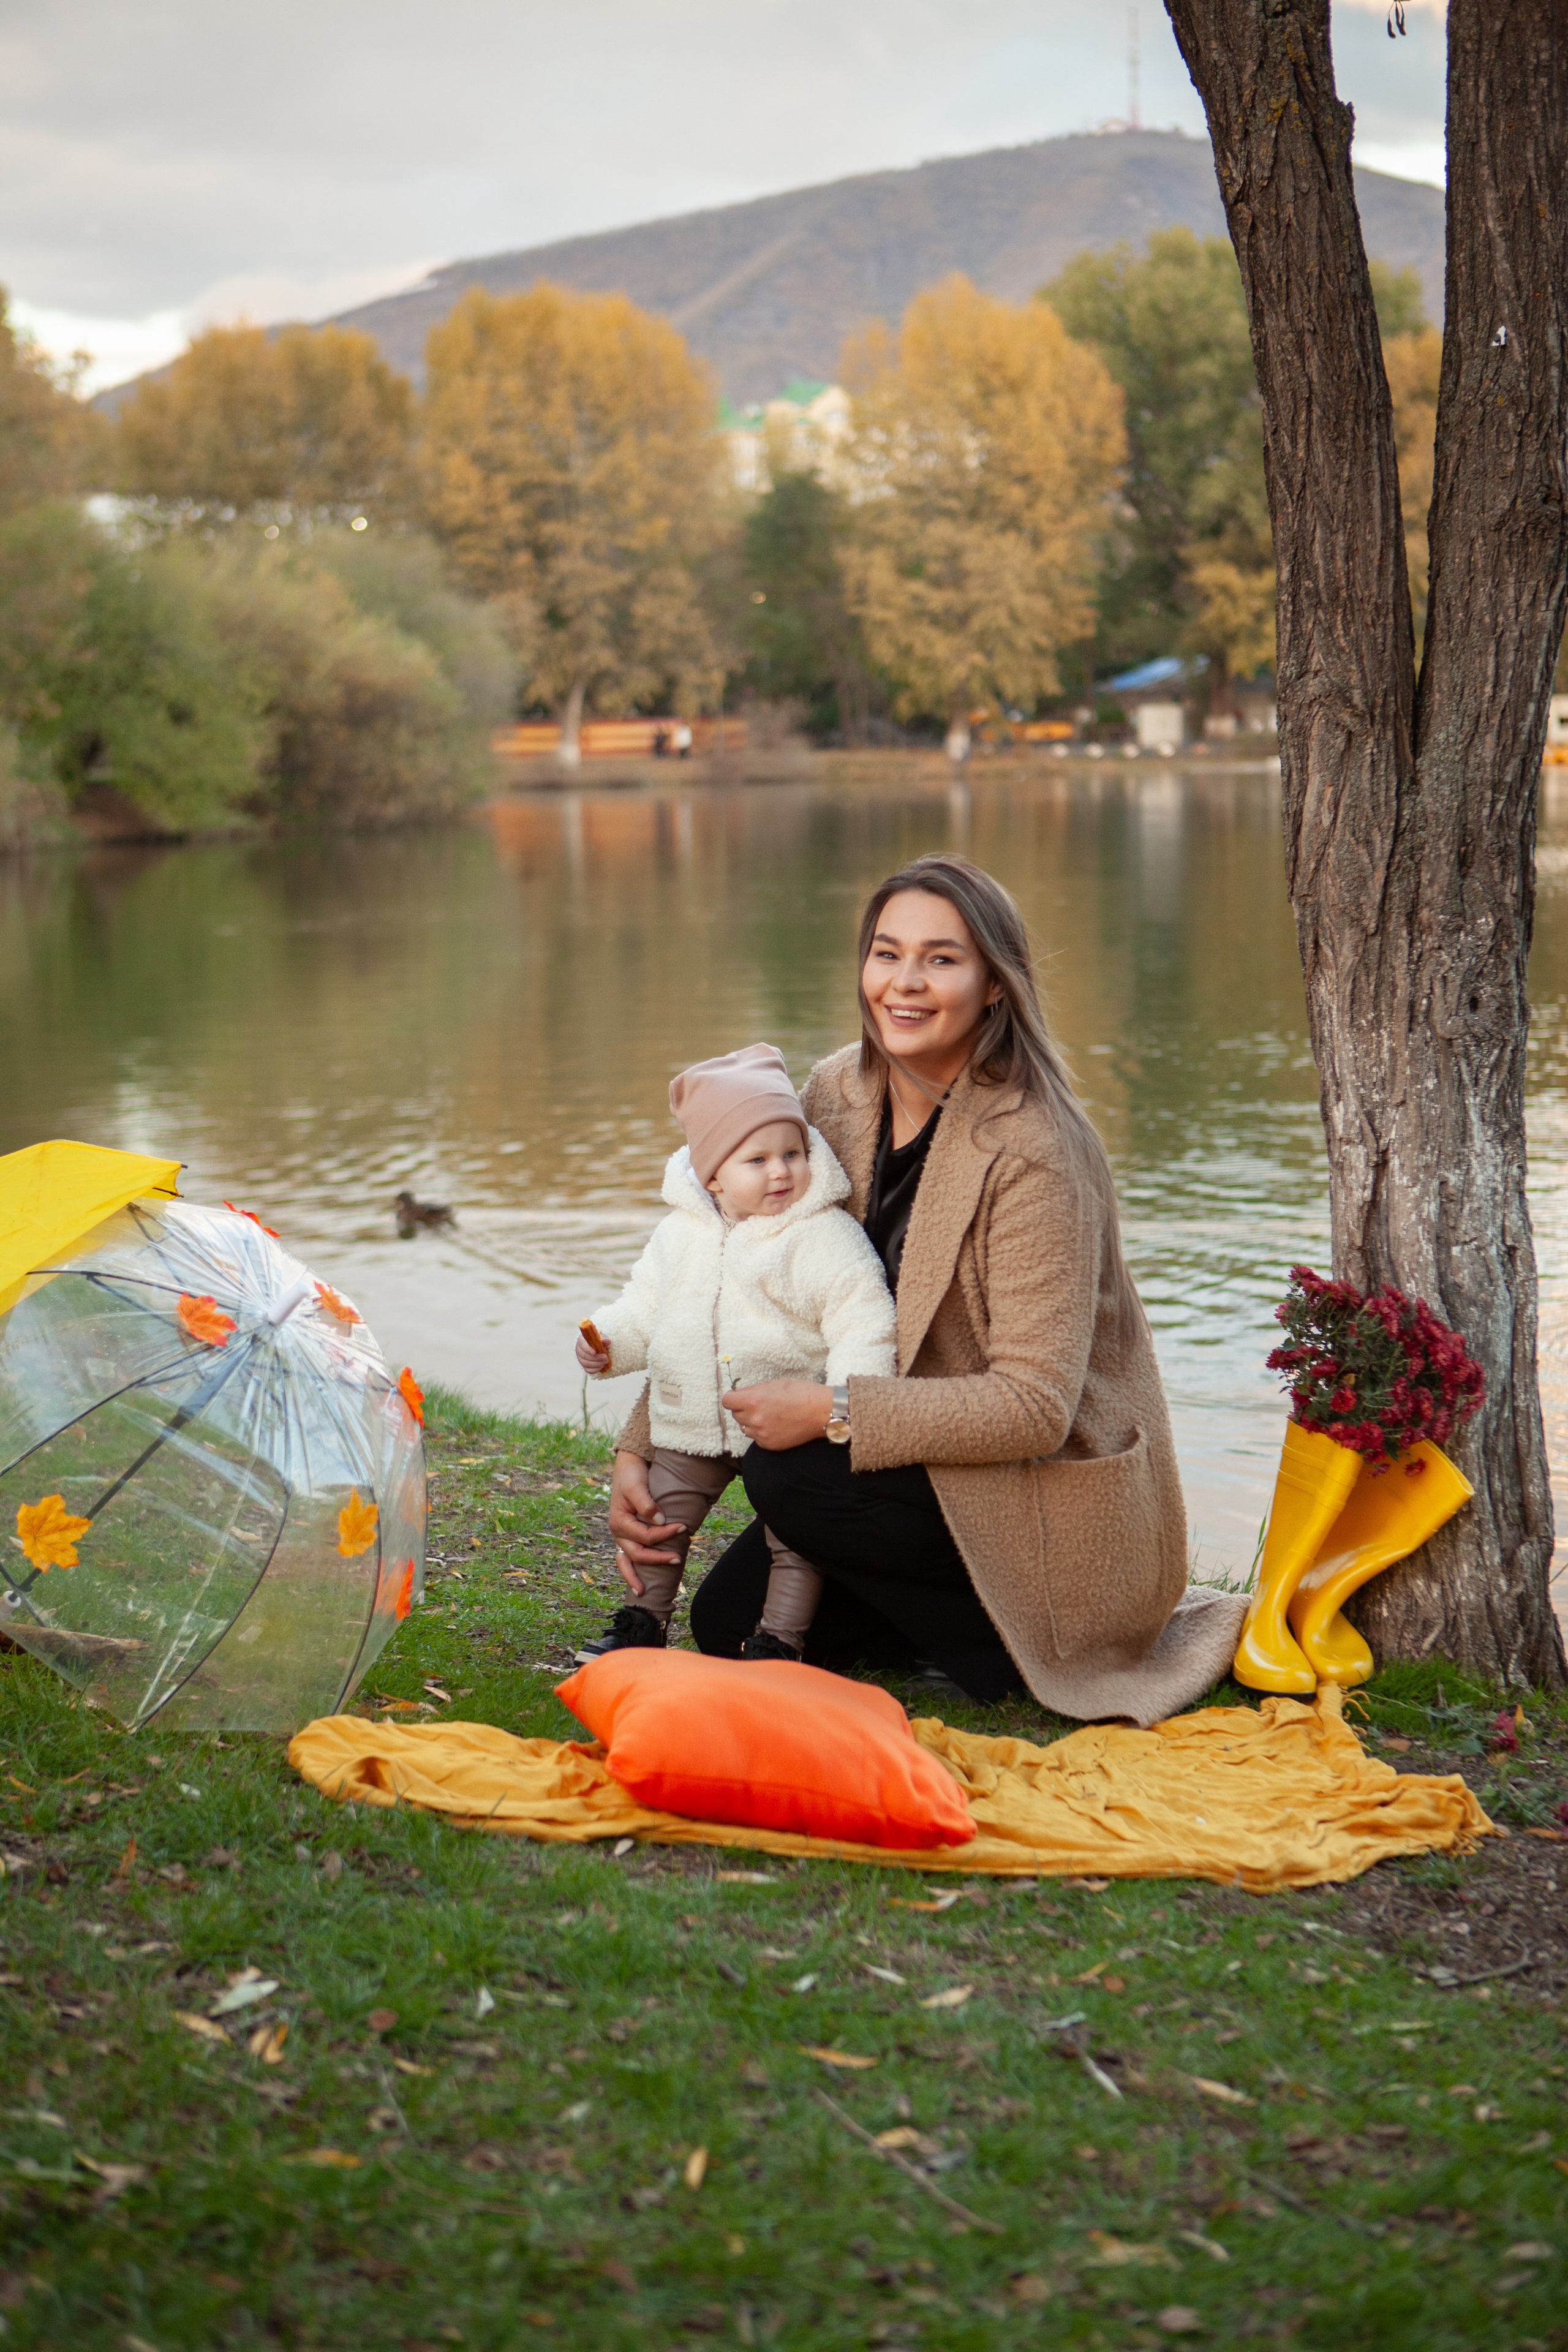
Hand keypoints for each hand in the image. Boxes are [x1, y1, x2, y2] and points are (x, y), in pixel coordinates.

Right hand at [575, 1331, 610, 1372]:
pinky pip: (589, 1370)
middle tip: (606, 1357)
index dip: (588, 1350)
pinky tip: (602, 1366)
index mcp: (581, 1341)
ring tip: (605, 1361)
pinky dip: (596, 1369)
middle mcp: (579, 1351)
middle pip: (585, 1356)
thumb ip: (604, 1339)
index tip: (595, 1352)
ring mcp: (581, 1359)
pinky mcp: (584, 1366)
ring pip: (586, 1364)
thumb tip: (607, 1341)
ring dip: (597, 1364)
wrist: (595, 1346)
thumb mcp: (600, 1338)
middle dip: (596, 1358)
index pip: (583, 1346)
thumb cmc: (597, 1341)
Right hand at [607, 1448, 684, 1594]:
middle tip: (679, 1558)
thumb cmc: (632, 1475)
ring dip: (634, 1577)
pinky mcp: (627, 1535)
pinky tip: (641, 1581)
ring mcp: (621, 1536)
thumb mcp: (636, 1486)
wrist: (628, 1467)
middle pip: (637, 1554)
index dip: (665, 1534)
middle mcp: (618, 1532)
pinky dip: (632, 1570)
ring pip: (626, 1562)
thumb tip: (659, 1521)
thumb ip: (646, 1503)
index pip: (645, 1536)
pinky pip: (628, 1557)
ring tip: (644, 1591)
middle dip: (657, 1560)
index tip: (683, 1526)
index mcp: (619, 1522)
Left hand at [722, 1380, 833, 1450]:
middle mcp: (754, 1419)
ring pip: (744, 1428)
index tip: (739, 1397)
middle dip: (744, 1409)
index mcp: (753, 1400)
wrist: (822, 1412)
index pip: (727, 1401)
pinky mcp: (769, 1445)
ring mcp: (762, 1434)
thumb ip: (753, 1391)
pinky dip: (761, 1432)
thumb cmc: (801, 1393)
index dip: (733, 1398)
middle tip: (761, 1405)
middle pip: (736, 1415)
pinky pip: (756, 1438)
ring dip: (751, 1422)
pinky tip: (775, 1425)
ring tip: (769, 1416)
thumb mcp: (774, 1384)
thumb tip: (739, 1395)